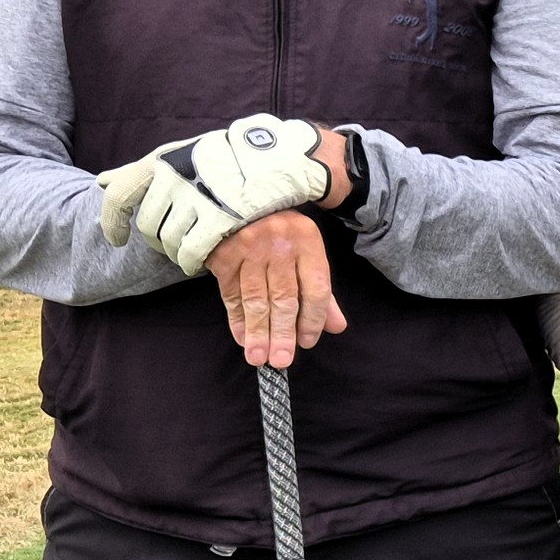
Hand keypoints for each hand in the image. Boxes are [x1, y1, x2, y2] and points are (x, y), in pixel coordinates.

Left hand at [98, 113, 338, 274]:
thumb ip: (143, 170)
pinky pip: (191, 252)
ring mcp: (198, 198)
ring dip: (175, 253)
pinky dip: (190, 262)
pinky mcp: (220, 218)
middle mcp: (175, 177)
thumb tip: (102, 181)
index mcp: (164, 160)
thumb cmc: (231, 158)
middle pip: (148, 225)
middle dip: (157, 241)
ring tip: (191, 252)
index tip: (116, 239)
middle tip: (173, 245)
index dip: (112, 221)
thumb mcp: (184, 154)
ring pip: (168, 241)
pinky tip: (199, 263)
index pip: (120, 194)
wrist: (280, 159)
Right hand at [209, 210, 347, 367]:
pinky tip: (243, 338)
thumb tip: (336, 327)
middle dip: (283, 333)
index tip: (307, 342)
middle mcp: (279, 244)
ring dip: (258, 332)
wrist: (239, 198)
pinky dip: (237, 318)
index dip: (313, 319)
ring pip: (256, 298)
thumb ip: (322, 291)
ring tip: (259, 357)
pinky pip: (231, 293)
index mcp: (307, 241)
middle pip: (284, 297)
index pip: (315, 288)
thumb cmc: (281, 233)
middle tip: (281, 361)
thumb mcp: (307, 251)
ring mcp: (248, 248)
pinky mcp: (223, 255)